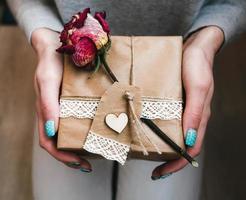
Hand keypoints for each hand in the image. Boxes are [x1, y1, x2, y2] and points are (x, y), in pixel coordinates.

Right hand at [32, 28, 90, 171]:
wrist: (55, 48)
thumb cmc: (50, 65)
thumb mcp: (47, 82)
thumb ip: (47, 104)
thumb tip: (52, 130)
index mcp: (45, 113)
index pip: (49, 142)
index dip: (62, 156)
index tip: (80, 163)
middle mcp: (53, 115)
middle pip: (59, 143)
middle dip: (73, 157)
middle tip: (90, 164)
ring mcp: (63, 109)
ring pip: (68, 134)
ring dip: (80, 147)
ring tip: (96, 153)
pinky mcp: (71, 102)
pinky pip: (76, 121)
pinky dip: (85, 131)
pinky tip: (97, 132)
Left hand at [152, 26, 223, 178]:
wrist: (194, 48)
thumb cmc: (197, 65)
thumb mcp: (198, 87)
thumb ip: (194, 112)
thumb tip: (189, 139)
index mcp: (198, 117)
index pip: (191, 148)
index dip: (177, 163)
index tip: (162, 172)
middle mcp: (190, 117)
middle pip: (181, 145)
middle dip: (168, 160)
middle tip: (152, 169)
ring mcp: (182, 110)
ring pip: (173, 134)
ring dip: (162, 147)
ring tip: (147, 154)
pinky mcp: (174, 102)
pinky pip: (167, 120)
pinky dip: (158, 130)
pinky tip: (146, 130)